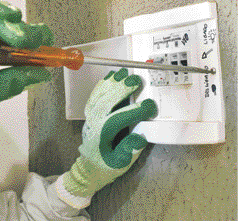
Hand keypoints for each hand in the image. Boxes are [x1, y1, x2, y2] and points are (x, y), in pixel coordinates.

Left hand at [60, 68, 156, 204]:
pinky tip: (112, 76)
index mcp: (103, 135)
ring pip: (99, 95)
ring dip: (112, 83)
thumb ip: (129, 150)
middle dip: (121, 89)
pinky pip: (95, 94)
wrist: (89, 167)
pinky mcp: (90, 112)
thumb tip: (140, 138)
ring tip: (124, 73)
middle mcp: (95, 122)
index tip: (150, 107)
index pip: (119, 119)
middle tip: (136, 80)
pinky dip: (103, 84)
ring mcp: (91, 115)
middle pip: (106, 102)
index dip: (135, 111)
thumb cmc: (107, 165)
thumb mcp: (120, 164)